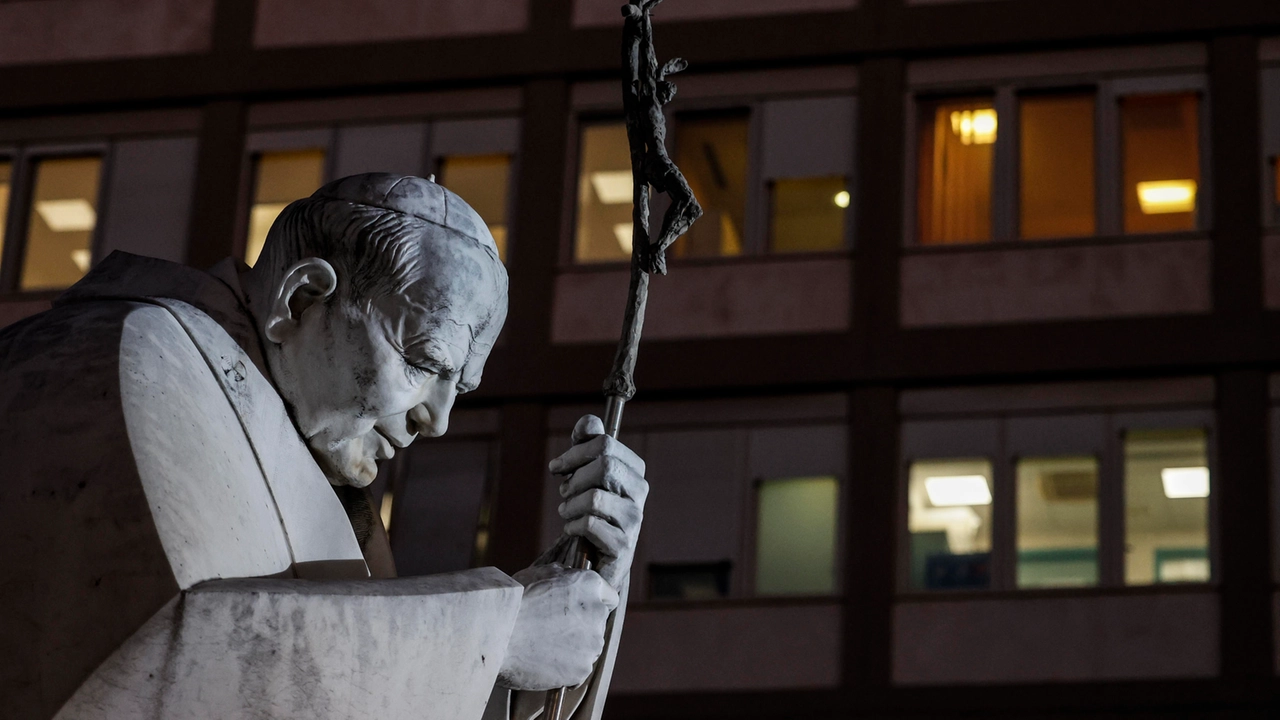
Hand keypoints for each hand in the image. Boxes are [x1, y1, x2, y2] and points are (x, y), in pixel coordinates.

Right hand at [497, 564, 619, 690]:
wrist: (496, 633)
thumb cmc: (514, 600)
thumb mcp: (541, 573)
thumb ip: (565, 577)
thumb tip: (571, 581)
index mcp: (590, 584)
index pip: (610, 597)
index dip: (593, 604)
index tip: (580, 612)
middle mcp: (597, 612)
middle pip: (597, 624)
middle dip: (580, 627)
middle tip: (551, 631)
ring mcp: (592, 643)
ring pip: (588, 648)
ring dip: (573, 649)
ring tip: (542, 647)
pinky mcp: (583, 668)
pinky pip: (577, 670)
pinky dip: (564, 669)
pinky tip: (543, 662)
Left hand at [548, 415, 648, 587]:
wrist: (599, 558)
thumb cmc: (592, 510)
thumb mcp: (587, 475)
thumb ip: (587, 446)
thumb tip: (588, 422)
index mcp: (634, 470)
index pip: (606, 444)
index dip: (575, 452)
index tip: (558, 466)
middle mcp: (639, 492)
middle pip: (604, 465)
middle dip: (575, 478)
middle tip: (564, 491)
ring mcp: (634, 519)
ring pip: (594, 497)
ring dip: (570, 506)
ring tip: (567, 513)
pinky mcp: (623, 545)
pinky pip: (590, 524)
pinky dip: (573, 526)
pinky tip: (574, 531)